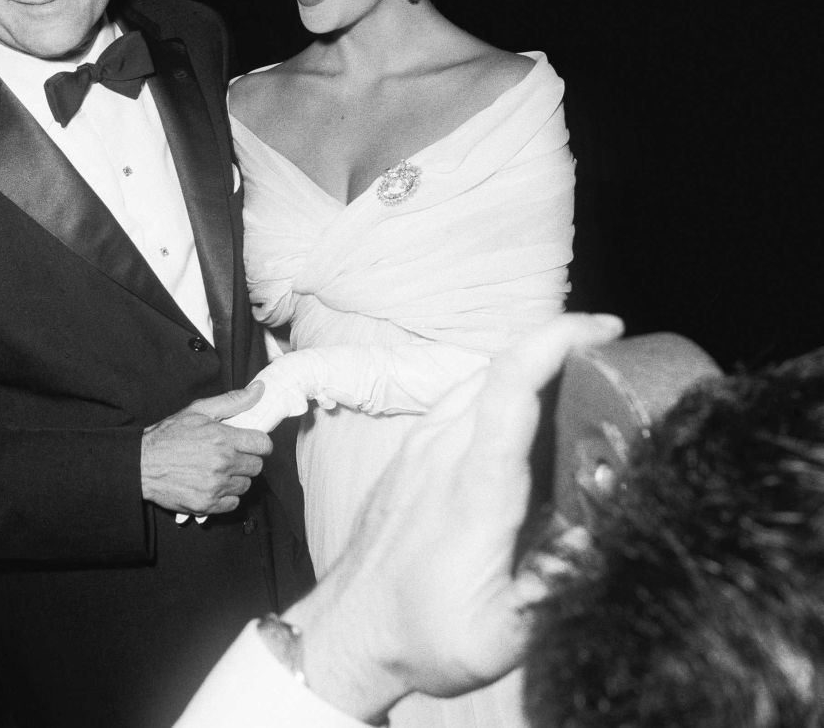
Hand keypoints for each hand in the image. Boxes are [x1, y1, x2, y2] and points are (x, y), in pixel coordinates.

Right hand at [141, 383, 273, 514]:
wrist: (142, 463)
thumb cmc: (169, 435)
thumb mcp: (199, 410)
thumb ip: (233, 401)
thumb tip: (259, 388)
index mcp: (223, 438)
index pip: (263, 444)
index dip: (259, 443)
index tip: (251, 444)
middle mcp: (222, 463)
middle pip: (256, 466)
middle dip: (247, 460)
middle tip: (231, 456)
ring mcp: (215, 486)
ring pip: (245, 485)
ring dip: (236, 478)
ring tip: (219, 470)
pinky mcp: (207, 505)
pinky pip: (232, 503)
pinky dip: (226, 496)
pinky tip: (213, 485)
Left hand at [288, 313, 624, 721]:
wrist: (350, 630)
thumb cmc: (424, 634)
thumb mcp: (501, 637)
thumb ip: (556, 584)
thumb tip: (601, 532)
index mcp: (474, 486)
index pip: (510, 386)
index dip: (556, 341)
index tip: (606, 327)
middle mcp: (442, 450)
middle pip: (499, 368)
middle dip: (559, 344)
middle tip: (614, 354)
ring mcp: (420, 446)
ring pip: (477, 379)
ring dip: (529, 364)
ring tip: (580, 378)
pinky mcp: (411, 453)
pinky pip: (459, 399)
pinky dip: (500, 387)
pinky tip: (525, 411)